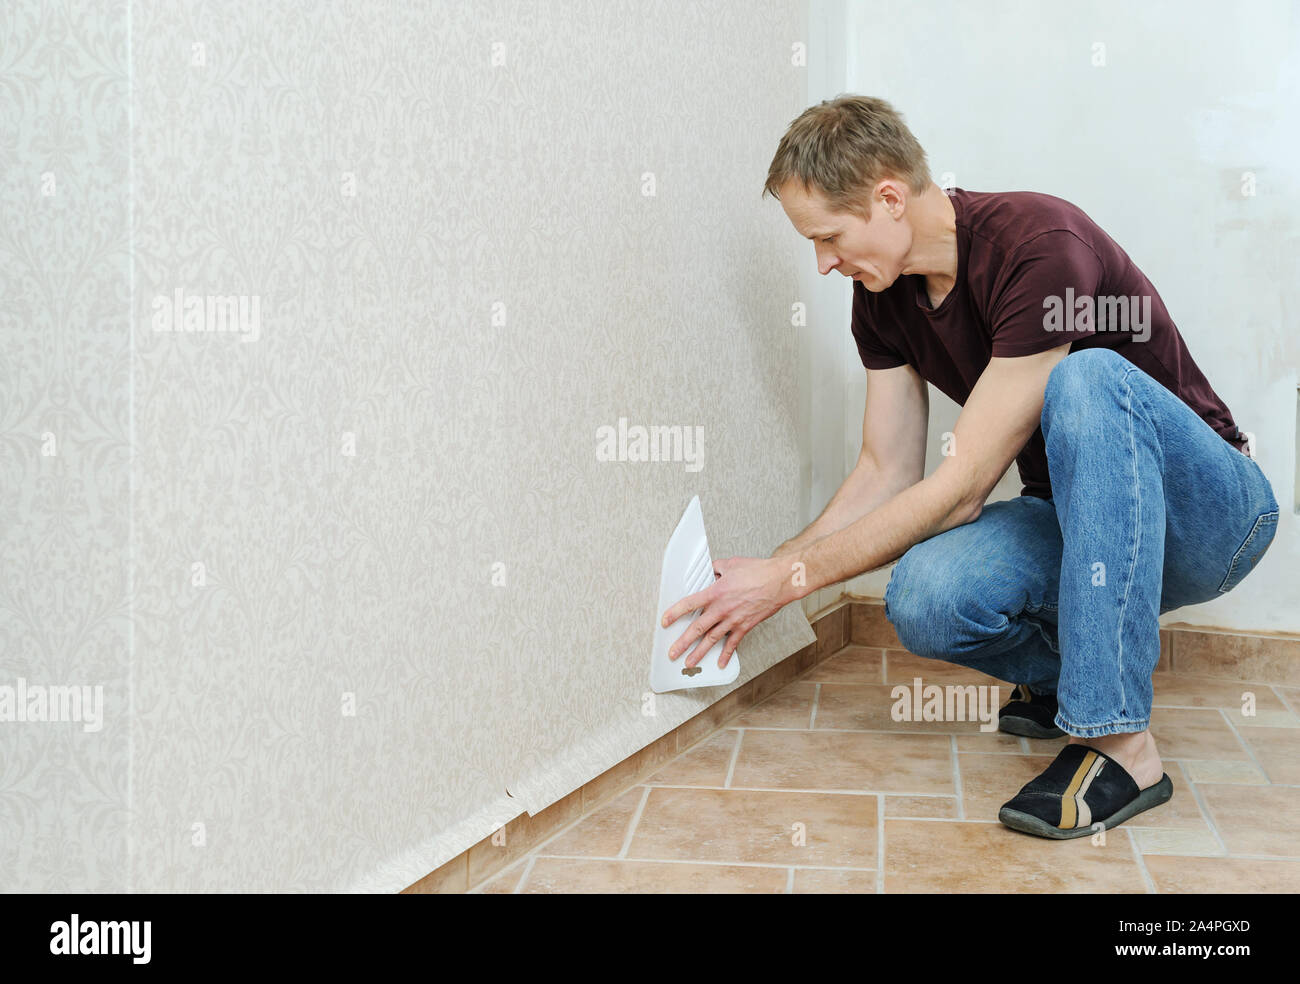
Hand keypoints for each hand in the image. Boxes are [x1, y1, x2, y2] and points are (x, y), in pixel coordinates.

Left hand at [660, 555, 793, 669]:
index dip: (674, 613)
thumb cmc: (758, 572)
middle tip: (673, 653)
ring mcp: (733, 620)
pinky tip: (720, 663)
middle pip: (697, 629)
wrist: (779, 581)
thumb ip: (716, 569)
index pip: (689, 604)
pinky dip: (726, 655)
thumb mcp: (731, 564)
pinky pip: (733, 644)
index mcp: (715, 592)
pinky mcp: (745, 626)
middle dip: (682, 643)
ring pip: (712, 640)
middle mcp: (722, 609)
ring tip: (690, 662)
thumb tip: (711, 570)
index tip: (665, 621)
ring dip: (699, 653)